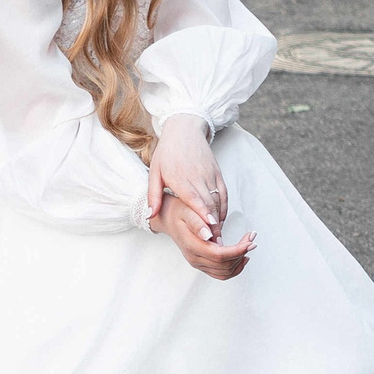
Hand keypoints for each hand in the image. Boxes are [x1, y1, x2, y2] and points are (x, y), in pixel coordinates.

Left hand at [145, 113, 225, 235]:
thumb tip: (149, 215)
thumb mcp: (155, 172)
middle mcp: (198, 177)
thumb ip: (153, 195)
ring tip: (218, 237)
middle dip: (213, 224)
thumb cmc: (167, 152)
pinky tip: (220, 220)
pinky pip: (223, 194)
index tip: (209, 228)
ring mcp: (210, 175)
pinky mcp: (217, 173)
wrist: (185, 130)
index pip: (195, 199)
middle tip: (215, 243)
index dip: (203, 214)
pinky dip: (223, 208)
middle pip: (209, 203)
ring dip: (219, 219)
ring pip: (218, 200)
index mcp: (181, 178)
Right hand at [150, 193, 252, 279]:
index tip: (250, 241)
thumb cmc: (179, 211)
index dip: (238, 250)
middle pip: (224, 265)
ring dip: (240, 261)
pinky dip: (234, 268)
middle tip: (252, 238)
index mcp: (192, 246)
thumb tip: (210, 235)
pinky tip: (242, 257)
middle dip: (242, 252)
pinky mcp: (201, 264)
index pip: (220, 255)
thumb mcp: (187, 210)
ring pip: (224, 272)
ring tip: (249, 245)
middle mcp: (194, 258)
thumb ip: (198, 222)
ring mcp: (197, 263)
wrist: (167, 218)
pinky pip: (220, 273)